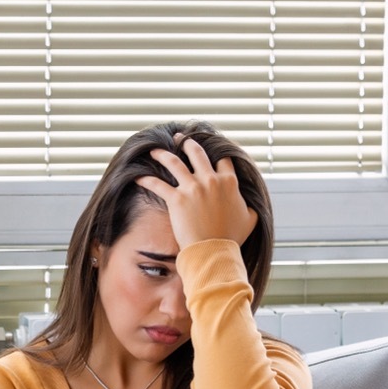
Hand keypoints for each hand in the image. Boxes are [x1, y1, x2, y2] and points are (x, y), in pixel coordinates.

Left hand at [134, 138, 257, 249]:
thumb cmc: (232, 237)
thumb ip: (250, 206)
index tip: (210, 146)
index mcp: (229, 182)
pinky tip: (137, 177)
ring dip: (163, 154)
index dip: (216, 150)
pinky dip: (146, 180)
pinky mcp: (176, 199)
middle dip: (187, 143)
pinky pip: (157, 185)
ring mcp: (192, 188)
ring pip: (174, 163)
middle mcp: (210, 179)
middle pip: (197, 153)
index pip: (223, 158)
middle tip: (180, 138)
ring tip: (155, 150)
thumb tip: (250, 204)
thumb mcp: (250, 218)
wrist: (214, 250)